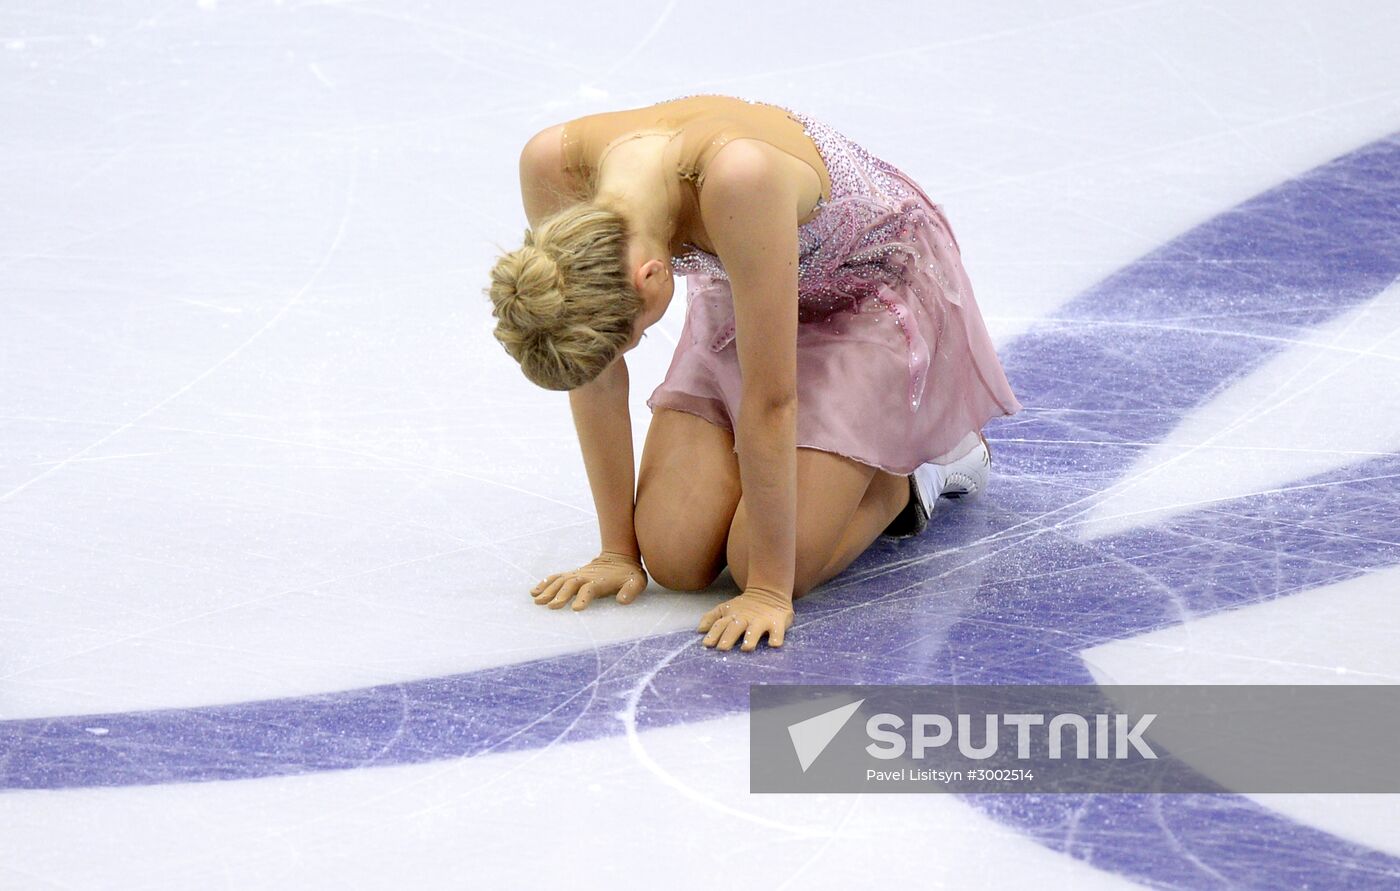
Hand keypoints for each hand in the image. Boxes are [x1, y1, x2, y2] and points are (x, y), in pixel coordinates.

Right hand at [530, 551, 647, 610]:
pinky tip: (534, 591)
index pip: (589, 589)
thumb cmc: (630, 574)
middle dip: (560, 595)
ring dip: (548, 590)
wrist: (621, 557)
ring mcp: (577, 574)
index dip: (583, 598)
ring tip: (537, 601)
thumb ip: (630, 591)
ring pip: (560, 581)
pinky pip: (556, 577)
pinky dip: (545, 583)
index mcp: (599, 581)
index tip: (576, 608)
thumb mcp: (636, 582)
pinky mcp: (572, 574)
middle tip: (551, 607)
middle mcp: (585, 576)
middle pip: (570, 585)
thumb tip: (622, 601)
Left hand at [697, 586, 793, 650]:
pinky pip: (777, 632)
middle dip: (728, 637)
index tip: (707, 644)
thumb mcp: (726, 608)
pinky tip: (773, 644)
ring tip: (746, 648)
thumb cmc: (744, 606)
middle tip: (722, 648)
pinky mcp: (777, 623)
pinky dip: (776, 638)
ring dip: (750, 638)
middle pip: (735, 628)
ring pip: (755, 630)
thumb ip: (712, 618)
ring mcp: (761, 621)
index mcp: (732, 616)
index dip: (713, 633)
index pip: (720, 624)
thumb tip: (699, 630)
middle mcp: (745, 619)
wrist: (769, 592)